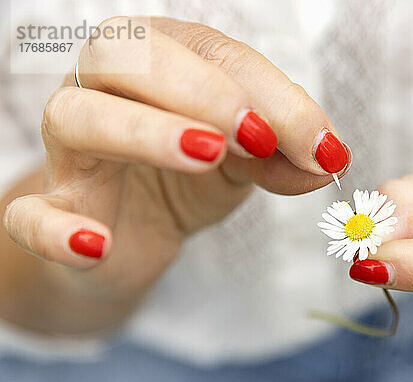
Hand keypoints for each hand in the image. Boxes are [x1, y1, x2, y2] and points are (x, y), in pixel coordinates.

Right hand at [2, 17, 349, 320]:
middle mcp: (105, 88)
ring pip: (76, 116)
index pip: (211, 53)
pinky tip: (97, 243)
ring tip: (205, 155)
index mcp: (159, 60)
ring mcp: (70, 150)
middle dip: (198, 88)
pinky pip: (29, 214)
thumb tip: (328, 160)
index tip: (318, 144)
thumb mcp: (247, 159)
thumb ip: (284, 152)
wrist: (133, 232)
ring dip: (141, 132)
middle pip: (125, 56)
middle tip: (256, 133)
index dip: (267, 93)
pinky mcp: (51, 208)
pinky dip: (57, 227)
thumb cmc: (188, 178)